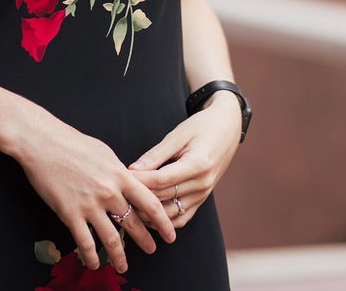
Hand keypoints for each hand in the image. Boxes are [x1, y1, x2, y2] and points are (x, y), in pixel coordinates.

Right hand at [14, 115, 176, 273]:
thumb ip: (118, 171)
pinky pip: (85, 242)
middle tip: (152, 249)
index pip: (149, 202)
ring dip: (119, 255)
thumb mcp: (104, 153)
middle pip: (133, 221)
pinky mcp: (70, 214)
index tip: (170, 233)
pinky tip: (95, 263)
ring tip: (124, 266)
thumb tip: (128, 182)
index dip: (162, 220)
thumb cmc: (72, 143)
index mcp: (119, 174)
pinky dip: (92, 256)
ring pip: (111, 238)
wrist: (43, 143)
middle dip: (145, 239)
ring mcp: (90, 204)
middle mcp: (109, 192)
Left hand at [126, 92, 241, 227]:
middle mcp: (202, 184)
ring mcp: (204, 195)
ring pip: (171, 213)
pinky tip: (148, 213)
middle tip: (118, 194)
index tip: (120, 177)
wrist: (226, 128)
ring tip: (129, 206)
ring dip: (149, 212)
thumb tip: (132, 170)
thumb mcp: (178, 134)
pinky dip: (164, 219)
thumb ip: (156, 155)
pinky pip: (181, 217)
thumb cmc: (201, 126)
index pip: (161, 180)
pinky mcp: (202, 199)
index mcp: (197, 165)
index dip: (139, 181)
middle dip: (140, 197)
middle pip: (164, 197)